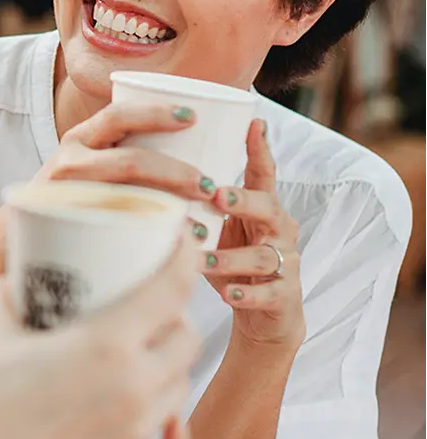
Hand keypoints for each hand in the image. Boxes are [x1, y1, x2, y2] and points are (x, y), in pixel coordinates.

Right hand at [0, 102, 211, 281]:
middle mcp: (70, 162)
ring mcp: (68, 198)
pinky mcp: (68, 232)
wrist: (11, 242)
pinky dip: (152, 241)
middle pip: (131, 162)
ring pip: (128, 199)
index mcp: (80, 139)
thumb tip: (190, 150)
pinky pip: (116, 233)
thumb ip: (121, 155)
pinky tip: (176, 250)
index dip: (156, 112)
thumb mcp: (87, 166)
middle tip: (210, 186)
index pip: (118, 115)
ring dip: (172, 211)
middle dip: (177, 174)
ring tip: (200, 225)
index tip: (192, 118)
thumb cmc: (68, 200)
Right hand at [0, 235, 200, 438]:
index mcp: (107, 344)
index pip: (171, 290)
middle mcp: (133, 385)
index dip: (185, 258)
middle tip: (153, 302)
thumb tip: (2, 279)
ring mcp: (134, 429)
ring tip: (140, 347)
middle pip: (188, 339)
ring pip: (180, 383)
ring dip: (169, 360)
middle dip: (179, 316)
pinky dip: (149, 399)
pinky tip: (117, 391)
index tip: (184, 240)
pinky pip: (156, 421)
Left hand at [201, 119, 304, 350]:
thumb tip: (153, 172)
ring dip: (230, 256)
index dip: (260, 148)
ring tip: (202, 259)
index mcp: (262, 207)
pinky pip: (269, 292)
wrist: (265, 316)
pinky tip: (228, 293)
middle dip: (242, 200)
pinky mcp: (285, 296)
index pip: (264, 173)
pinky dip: (248, 293)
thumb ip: (200, 203)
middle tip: (216, 197)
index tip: (255, 122)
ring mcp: (286, 262)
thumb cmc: (233, 261)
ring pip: (264, 254)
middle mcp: (279, 229)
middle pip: (268, 207)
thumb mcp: (218, 227)